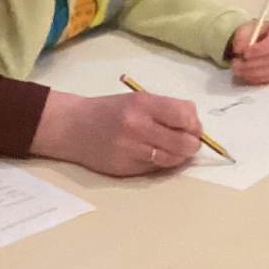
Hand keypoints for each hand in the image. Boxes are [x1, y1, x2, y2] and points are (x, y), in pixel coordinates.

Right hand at [29, 89, 201, 175]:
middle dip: (192, 144)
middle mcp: (137, 126)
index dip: (195, 124)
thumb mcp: (137, 100)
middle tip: (189, 142)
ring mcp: (131, 149)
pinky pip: (156, 169)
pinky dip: (161, 164)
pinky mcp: (125, 169)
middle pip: (184, 142)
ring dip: (179, 156)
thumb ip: (167, 110)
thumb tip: (196, 128)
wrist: (72, 126)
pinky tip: (152, 155)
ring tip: (172, 149)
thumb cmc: (109, 110)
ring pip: (173, 159)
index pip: (185, 115)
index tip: (193, 127)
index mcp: (143, 104)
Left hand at [229, 20, 268, 84]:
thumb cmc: (251, 34)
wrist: (253, 43)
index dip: (260, 49)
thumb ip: (241, 38)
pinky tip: (245, 75)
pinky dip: (257, 78)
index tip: (245, 53)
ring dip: (253, 72)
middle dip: (254, 63)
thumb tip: (240, 49)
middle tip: (237, 64)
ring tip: (238, 69)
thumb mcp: (243, 31)